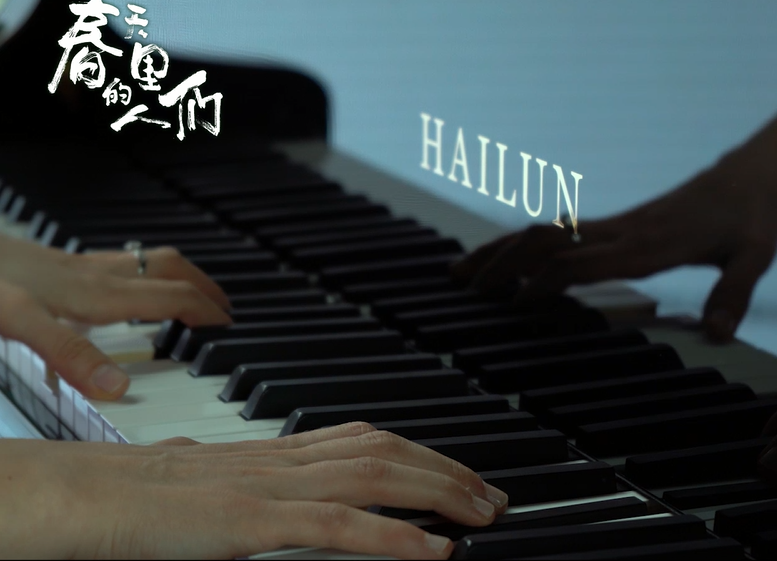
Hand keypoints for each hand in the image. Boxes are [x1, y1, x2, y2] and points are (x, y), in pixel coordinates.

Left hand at [0, 237, 230, 400]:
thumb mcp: (20, 323)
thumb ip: (70, 354)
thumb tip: (120, 387)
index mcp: (96, 294)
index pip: (172, 298)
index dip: (206, 311)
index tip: (230, 326)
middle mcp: (92, 277)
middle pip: (168, 271)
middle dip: (202, 287)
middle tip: (224, 307)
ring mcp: (74, 267)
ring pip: (143, 265)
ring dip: (174, 277)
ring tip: (188, 295)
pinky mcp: (53, 265)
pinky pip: (111, 267)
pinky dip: (134, 277)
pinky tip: (117, 294)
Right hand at [0, 422, 508, 559]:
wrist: (69, 497)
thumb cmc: (124, 497)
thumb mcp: (201, 487)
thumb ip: (241, 489)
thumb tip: (256, 497)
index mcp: (272, 453)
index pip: (367, 440)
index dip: (422, 453)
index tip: (459, 474)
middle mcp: (281, 460)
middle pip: (387, 452)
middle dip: (449, 472)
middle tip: (493, 496)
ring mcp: (269, 487)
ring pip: (378, 478)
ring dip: (441, 495)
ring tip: (483, 514)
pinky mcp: (251, 521)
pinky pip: (339, 527)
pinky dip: (396, 538)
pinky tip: (436, 551)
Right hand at [452, 152, 776, 341]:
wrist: (751, 176)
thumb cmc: (753, 219)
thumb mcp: (755, 256)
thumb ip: (735, 293)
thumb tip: (718, 334)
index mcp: (649, 244)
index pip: (584, 261)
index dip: (546, 279)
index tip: (512, 301)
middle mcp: (624, 232)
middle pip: (549, 241)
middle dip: (503, 260)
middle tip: (461, 285)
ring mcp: (617, 226)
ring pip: (546, 233)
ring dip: (503, 249)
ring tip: (461, 271)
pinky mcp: (617, 225)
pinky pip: (561, 233)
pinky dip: (525, 245)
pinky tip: (505, 259)